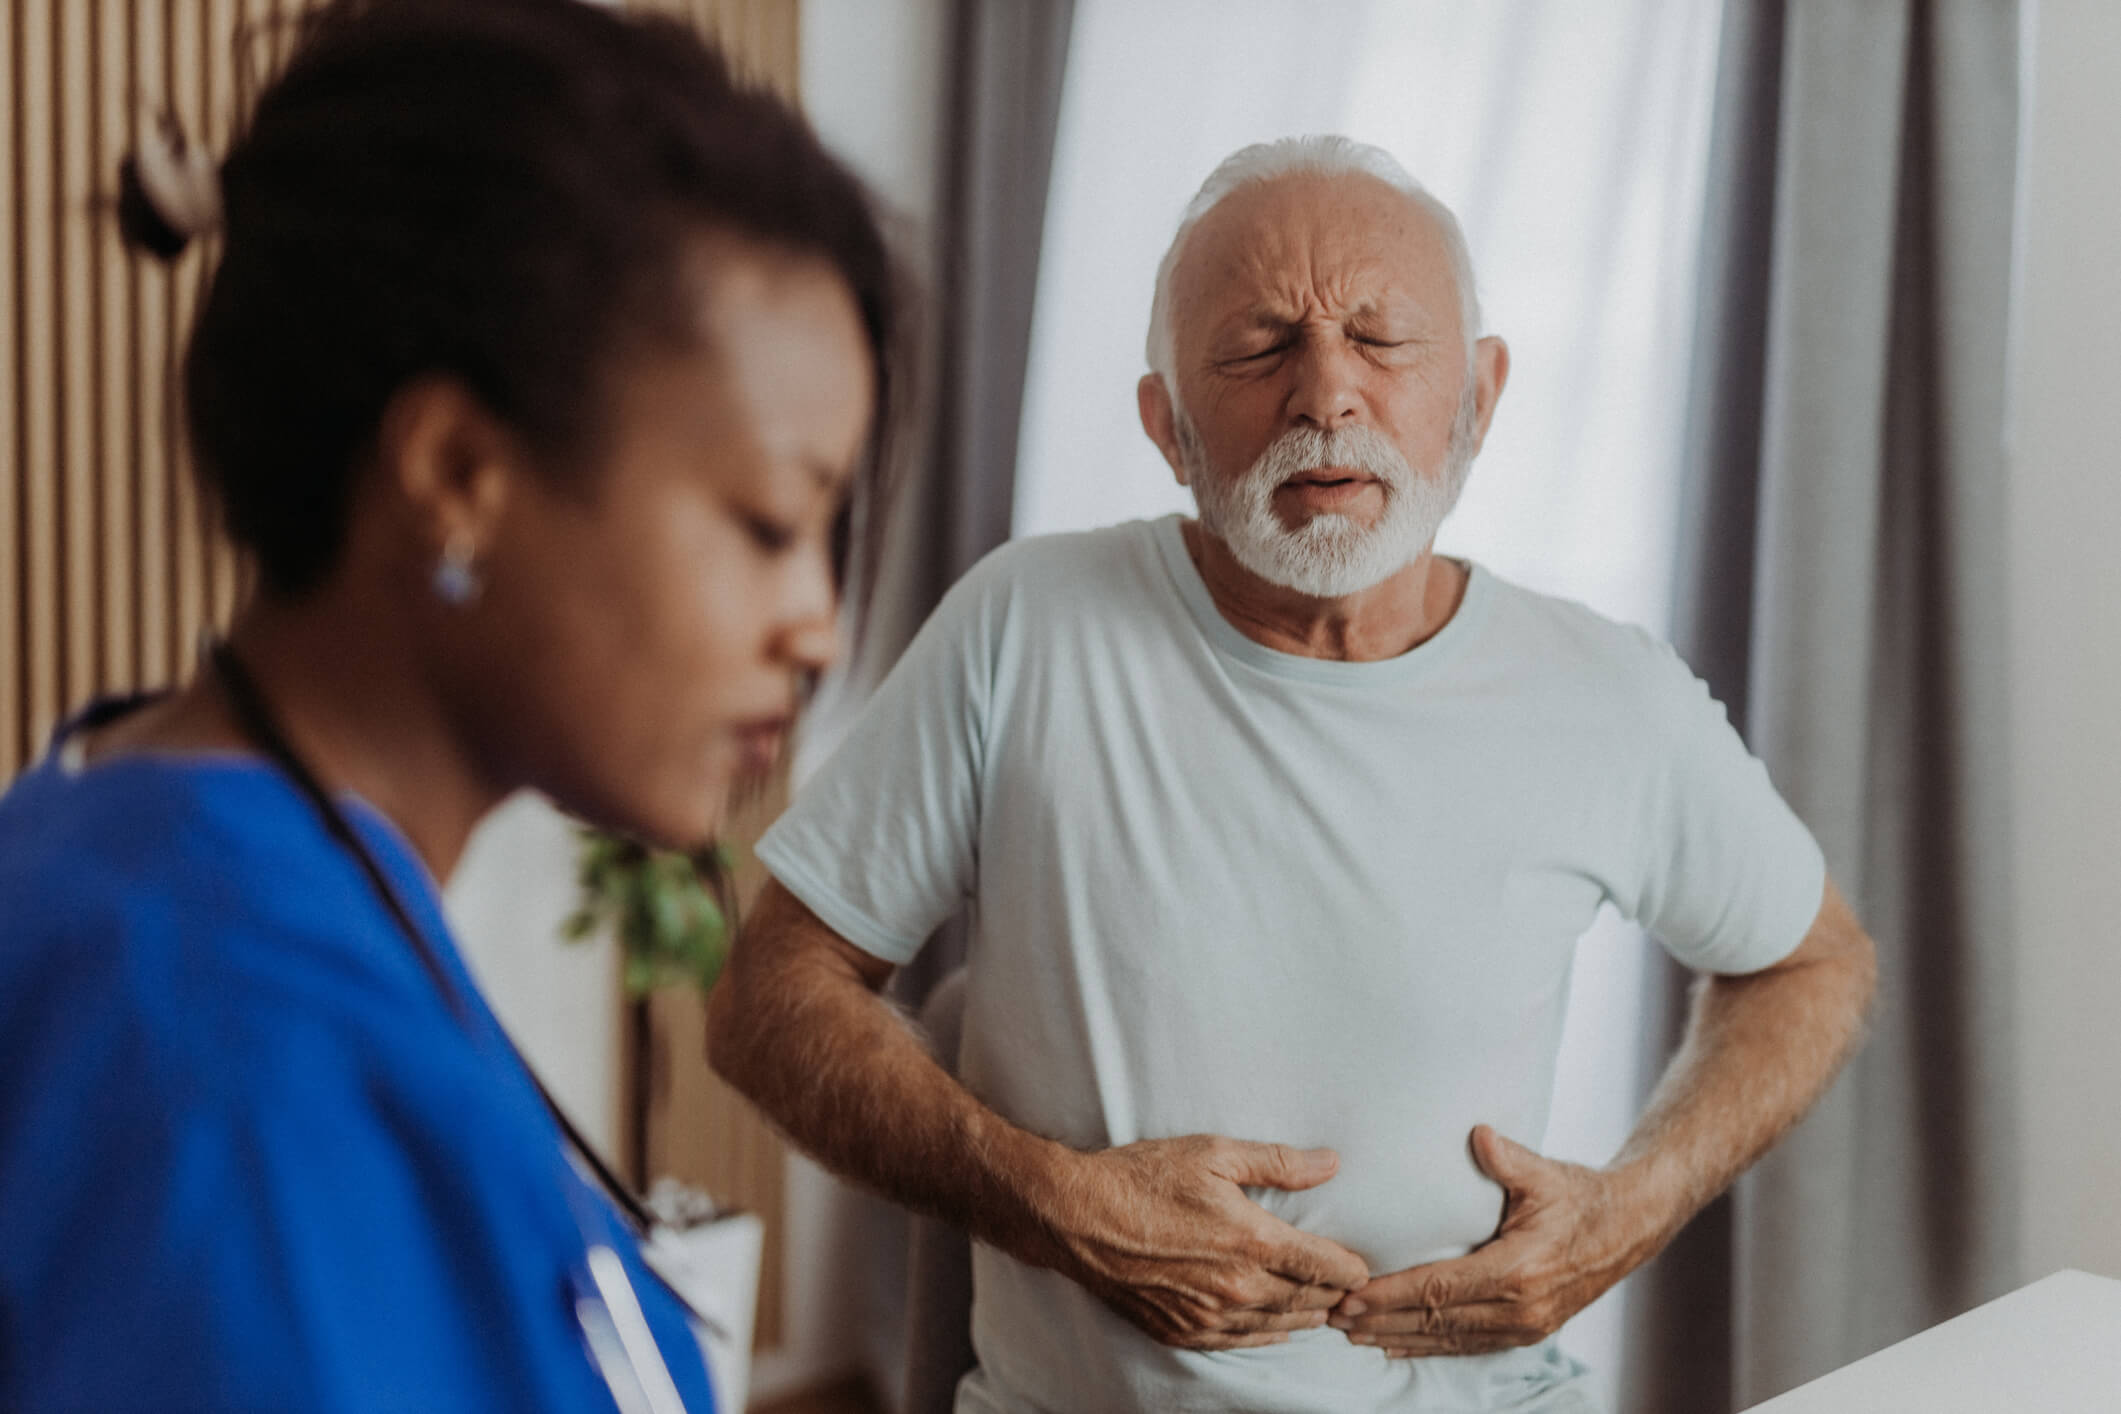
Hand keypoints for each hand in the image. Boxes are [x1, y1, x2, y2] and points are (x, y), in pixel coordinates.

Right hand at [1040, 1135, 1372, 1350]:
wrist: (1077, 1217)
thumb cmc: (1143, 1178)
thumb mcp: (1213, 1154)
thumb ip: (1278, 1162)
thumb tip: (1330, 1163)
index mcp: (1253, 1242)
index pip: (1324, 1266)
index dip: (1351, 1268)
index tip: (1364, 1267)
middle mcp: (1238, 1288)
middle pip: (1306, 1300)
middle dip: (1333, 1295)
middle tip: (1350, 1292)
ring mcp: (1209, 1315)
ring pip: (1276, 1326)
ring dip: (1304, 1318)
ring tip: (1321, 1312)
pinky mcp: (1181, 1331)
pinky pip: (1238, 1342)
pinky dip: (1265, 1336)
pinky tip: (1274, 1331)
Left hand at [1330, 1126, 1664, 1357]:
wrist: (1628, 1228)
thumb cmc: (1579, 1195)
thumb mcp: (1545, 1173)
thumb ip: (1507, 1158)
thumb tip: (1479, 1133)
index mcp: (1518, 1270)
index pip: (1439, 1288)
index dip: (1391, 1295)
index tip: (1350, 1294)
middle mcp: (1520, 1307)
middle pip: (1436, 1322)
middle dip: (1381, 1321)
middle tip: (1332, 1316)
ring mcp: (1525, 1326)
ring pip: (1448, 1341)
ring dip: (1397, 1339)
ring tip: (1352, 1334)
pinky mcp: (1527, 1332)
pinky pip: (1469, 1346)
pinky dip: (1429, 1348)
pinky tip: (1397, 1346)